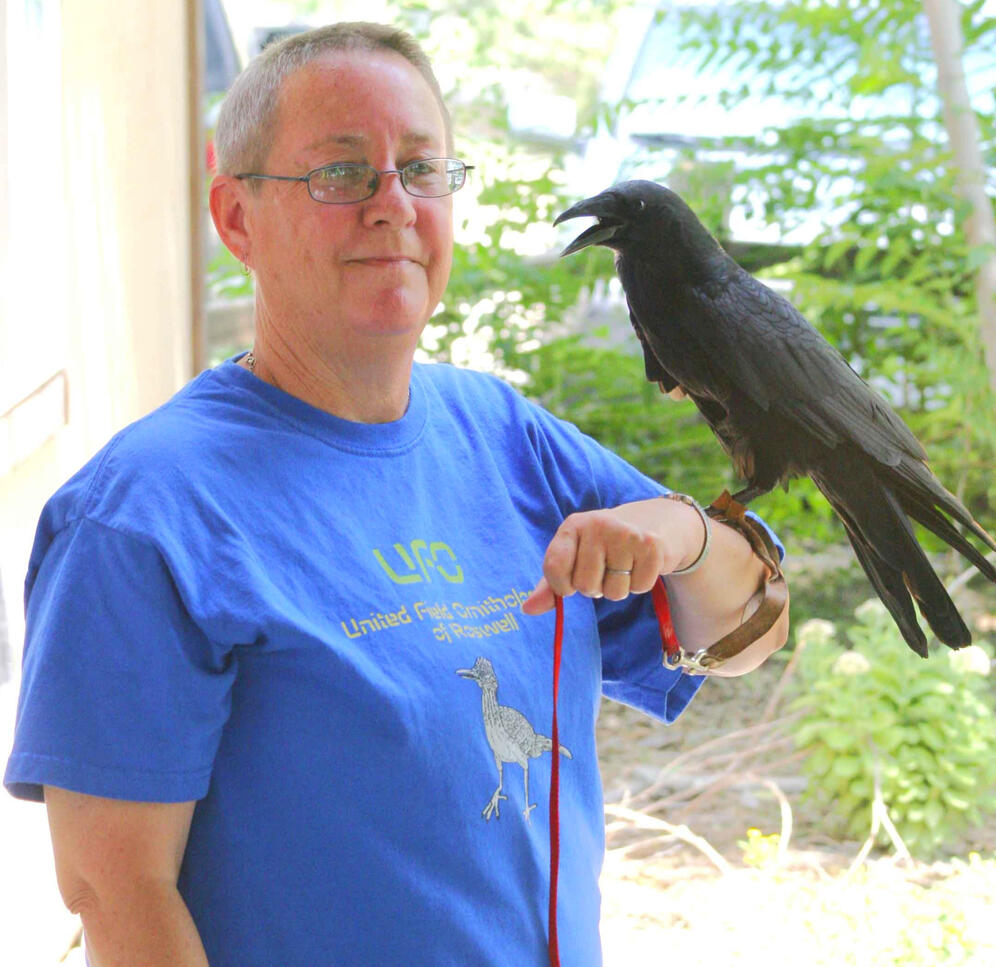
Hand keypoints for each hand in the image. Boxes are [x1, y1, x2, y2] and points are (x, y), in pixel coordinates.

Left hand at [521, 497, 702, 614]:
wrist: (654, 521)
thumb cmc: (606, 545)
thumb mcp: (575, 556)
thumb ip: (550, 584)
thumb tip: (527, 609)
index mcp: (573, 526)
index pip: (555, 568)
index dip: (562, 586)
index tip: (571, 582)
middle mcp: (597, 525)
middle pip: (585, 586)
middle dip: (595, 587)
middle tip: (606, 569)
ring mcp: (625, 533)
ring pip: (614, 592)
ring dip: (618, 587)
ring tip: (624, 565)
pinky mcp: (651, 545)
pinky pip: (639, 588)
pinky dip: (640, 584)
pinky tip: (640, 564)